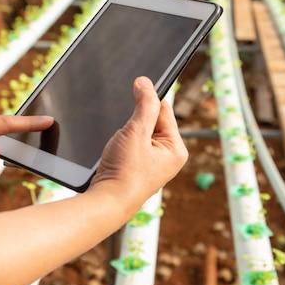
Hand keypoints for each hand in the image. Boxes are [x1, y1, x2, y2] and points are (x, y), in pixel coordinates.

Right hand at [92, 76, 187, 208]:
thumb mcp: (136, 131)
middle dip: (134, 122)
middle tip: (125, 137)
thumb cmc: (124, 172)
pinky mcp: (139, 168)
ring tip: (121, 149)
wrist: (107, 202)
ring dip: (126, 134)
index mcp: (177, 148)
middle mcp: (169, 156)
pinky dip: (122, 144)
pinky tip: (117, 154)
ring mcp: (154, 164)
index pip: (164, 110)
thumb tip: (146, 82)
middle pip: (151, 121)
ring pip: (139, 133)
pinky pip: (132, 145)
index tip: (133, 92)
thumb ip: (144, 104)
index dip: (147, 102)